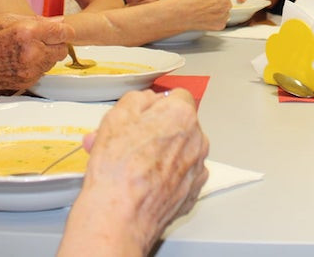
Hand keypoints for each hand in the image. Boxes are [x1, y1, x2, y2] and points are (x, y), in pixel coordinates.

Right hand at [0, 13, 71, 90]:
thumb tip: (58, 20)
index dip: (63, 29)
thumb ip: (35, 20)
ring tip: (27, 48)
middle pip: (62, 48)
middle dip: (55, 42)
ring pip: (54, 61)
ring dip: (47, 54)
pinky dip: (37, 65)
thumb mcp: (4, 19)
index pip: (64, 32)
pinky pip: (43, 71)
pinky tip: (21, 59)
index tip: (58, 29)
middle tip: (40, 38)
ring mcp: (30, 71)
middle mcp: (32, 53)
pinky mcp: (27, 82)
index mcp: (27, 33)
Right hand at [59, 89, 208, 254]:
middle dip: (152, 131)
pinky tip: (142, 182)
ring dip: (157, 154)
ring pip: (178, 152)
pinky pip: (179, 176)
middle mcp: (196, 141)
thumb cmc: (118, 170)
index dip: (154, 106)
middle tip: (125, 142)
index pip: (176, 97)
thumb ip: (137, 99)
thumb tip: (146, 101)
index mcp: (182, 116)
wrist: (119, 216)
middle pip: (176, 126)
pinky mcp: (191, 193)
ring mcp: (196, 169)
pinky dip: (164, 177)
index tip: (140, 116)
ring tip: (127, 165)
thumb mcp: (117, 116)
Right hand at [170, 0, 236, 30]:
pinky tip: (204, 17)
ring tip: (202, 10)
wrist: (180, 13)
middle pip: (228, 3)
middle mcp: (226, 3)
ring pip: (225, 13)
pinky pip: (221, 21)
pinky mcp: (220, 25)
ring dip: (217, 12)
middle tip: (206, 3)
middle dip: (220, 3)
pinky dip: (214, 20)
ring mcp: (224, 15)